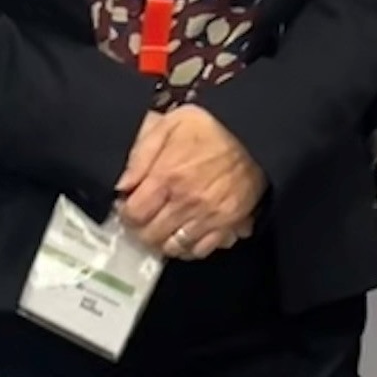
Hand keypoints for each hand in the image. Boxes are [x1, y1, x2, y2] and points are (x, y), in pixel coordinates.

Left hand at [116, 105, 264, 259]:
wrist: (254, 134)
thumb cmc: (211, 127)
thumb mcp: (169, 125)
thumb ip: (141, 154)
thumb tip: (122, 184)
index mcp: (168, 176)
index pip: (134, 214)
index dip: (125, 213)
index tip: (127, 206)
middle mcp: (186, 202)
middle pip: (150, 235)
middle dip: (140, 229)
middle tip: (142, 219)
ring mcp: (207, 216)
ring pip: (173, 247)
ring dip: (162, 240)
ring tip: (160, 228)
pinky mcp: (227, 224)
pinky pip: (200, 250)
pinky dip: (188, 248)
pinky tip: (183, 234)